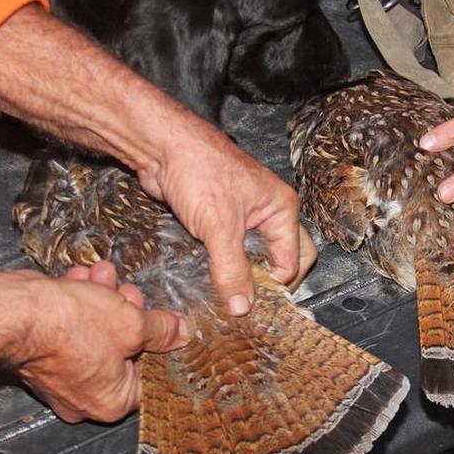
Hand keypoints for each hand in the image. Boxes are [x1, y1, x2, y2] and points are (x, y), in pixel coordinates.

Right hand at [0, 261, 190, 422]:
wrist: (12, 312)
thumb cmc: (65, 328)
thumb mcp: (131, 323)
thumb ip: (160, 330)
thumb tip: (179, 333)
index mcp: (110, 401)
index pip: (148, 374)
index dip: (155, 342)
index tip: (159, 321)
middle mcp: (83, 396)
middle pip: (122, 350)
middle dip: (126, 311)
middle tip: (128, 292)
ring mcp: (59, 376)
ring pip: (96, 332)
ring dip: (102, 299)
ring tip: (102, 276)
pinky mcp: (41, 352)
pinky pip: (70, 327)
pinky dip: (77, 302)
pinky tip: (80, 278)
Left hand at [136, 115, 315, 315]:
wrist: (161, 146)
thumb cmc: (199, 170)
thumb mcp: (219, 227)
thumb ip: (232, 270)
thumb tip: (242, 308)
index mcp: (282, 208)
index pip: (293, 260)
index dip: (275, 285)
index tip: (252, 305)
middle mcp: (268, 211)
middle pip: (282, 257)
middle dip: (268, 281)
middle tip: (247, 302)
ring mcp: (244, 214)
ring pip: (253, 255)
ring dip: (243, 274)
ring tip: (227, 295)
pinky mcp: (219, 218)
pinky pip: (230, 249)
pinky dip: (224, 264)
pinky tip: (212, 278)